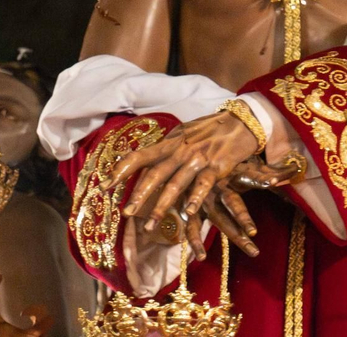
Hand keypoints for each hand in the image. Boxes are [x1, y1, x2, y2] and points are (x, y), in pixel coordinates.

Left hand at [112, 110, 260, 235]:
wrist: (243, 120)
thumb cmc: (211, 129)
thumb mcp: (185, 133)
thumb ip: (167, 148)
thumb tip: (146, 160)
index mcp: (170, 141)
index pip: (140, 155)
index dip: (120, 170)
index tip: (104, 186)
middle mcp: (180, 149)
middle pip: (155, 174)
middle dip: (139, 195)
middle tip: (126, 213)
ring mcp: (198, 158)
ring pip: (176, 183)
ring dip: (162, 206)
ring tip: (151, 225)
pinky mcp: (217, 166)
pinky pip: (203, 184)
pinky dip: (195, 198)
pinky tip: (189, 211)